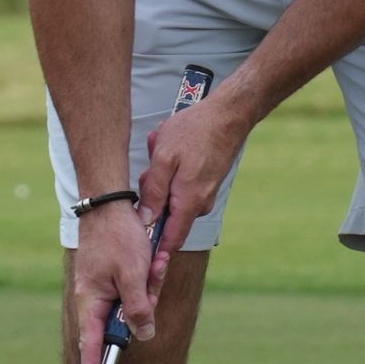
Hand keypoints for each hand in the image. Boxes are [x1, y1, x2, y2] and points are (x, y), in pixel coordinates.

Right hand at [70, 202, 153, 363]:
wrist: (110, 205)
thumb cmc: (118, 237)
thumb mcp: (133, 274)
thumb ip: (138, 307)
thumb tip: (143, 335)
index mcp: (90, 302)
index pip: (92, 345)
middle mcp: (94, 301)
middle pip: (124, 324)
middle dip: (145, 308)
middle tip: (152, 275)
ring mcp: (105, 291)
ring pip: (135, 306)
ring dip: (151, 286)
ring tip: (154, 260)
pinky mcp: (116, 281)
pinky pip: (138, 291)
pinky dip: (150, 277)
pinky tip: (154, 259)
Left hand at [139, 88, 249, 268]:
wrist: (228, 116)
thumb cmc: (194, 132)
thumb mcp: (164, 158)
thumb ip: (154, 192)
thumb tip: (146, 220)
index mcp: (189, 202)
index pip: (169, 241)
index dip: (152, 247)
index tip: (136, 244)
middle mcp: (200, 204)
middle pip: (166, 216)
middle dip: (152, 196)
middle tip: (149, 167)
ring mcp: (205, 195)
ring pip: (172, 198)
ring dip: (161, 178)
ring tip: (160, 150)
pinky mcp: (206, 184)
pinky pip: (181, 186)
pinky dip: (171, 170)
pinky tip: (171, 149)